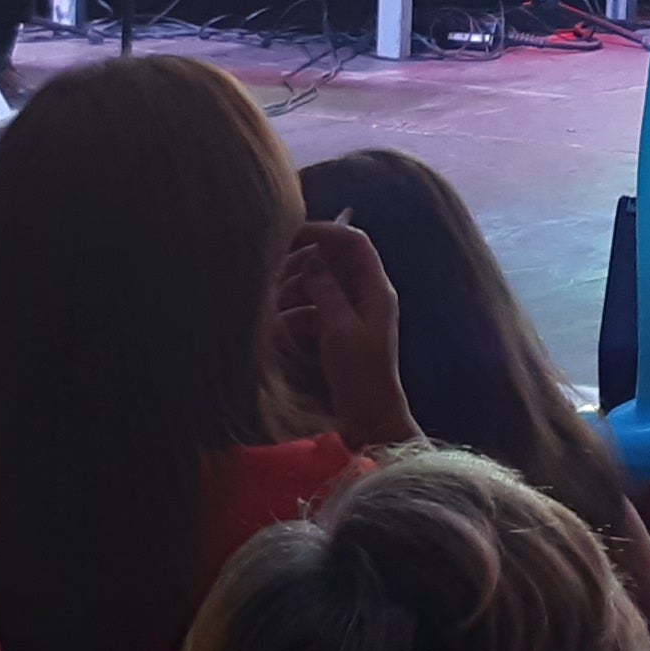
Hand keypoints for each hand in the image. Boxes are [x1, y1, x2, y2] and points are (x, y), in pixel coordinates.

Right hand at [274, 219, 409, 439]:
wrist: (369, 419)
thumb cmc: (361, 375)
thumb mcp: (340, 329)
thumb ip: (326, 289)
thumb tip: (313, 254)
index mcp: (375, 289)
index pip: (354, 241)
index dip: (325, 231)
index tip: (292, 235)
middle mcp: (366, 295)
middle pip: (334, 260)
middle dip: (303, 265)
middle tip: (276, 276)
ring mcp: (352, 313)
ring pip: (319, 285)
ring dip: (294, 291)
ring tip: (274, 306)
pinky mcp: (338, 331)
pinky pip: (313, 309)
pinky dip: (296, 314)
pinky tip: (279, 328)